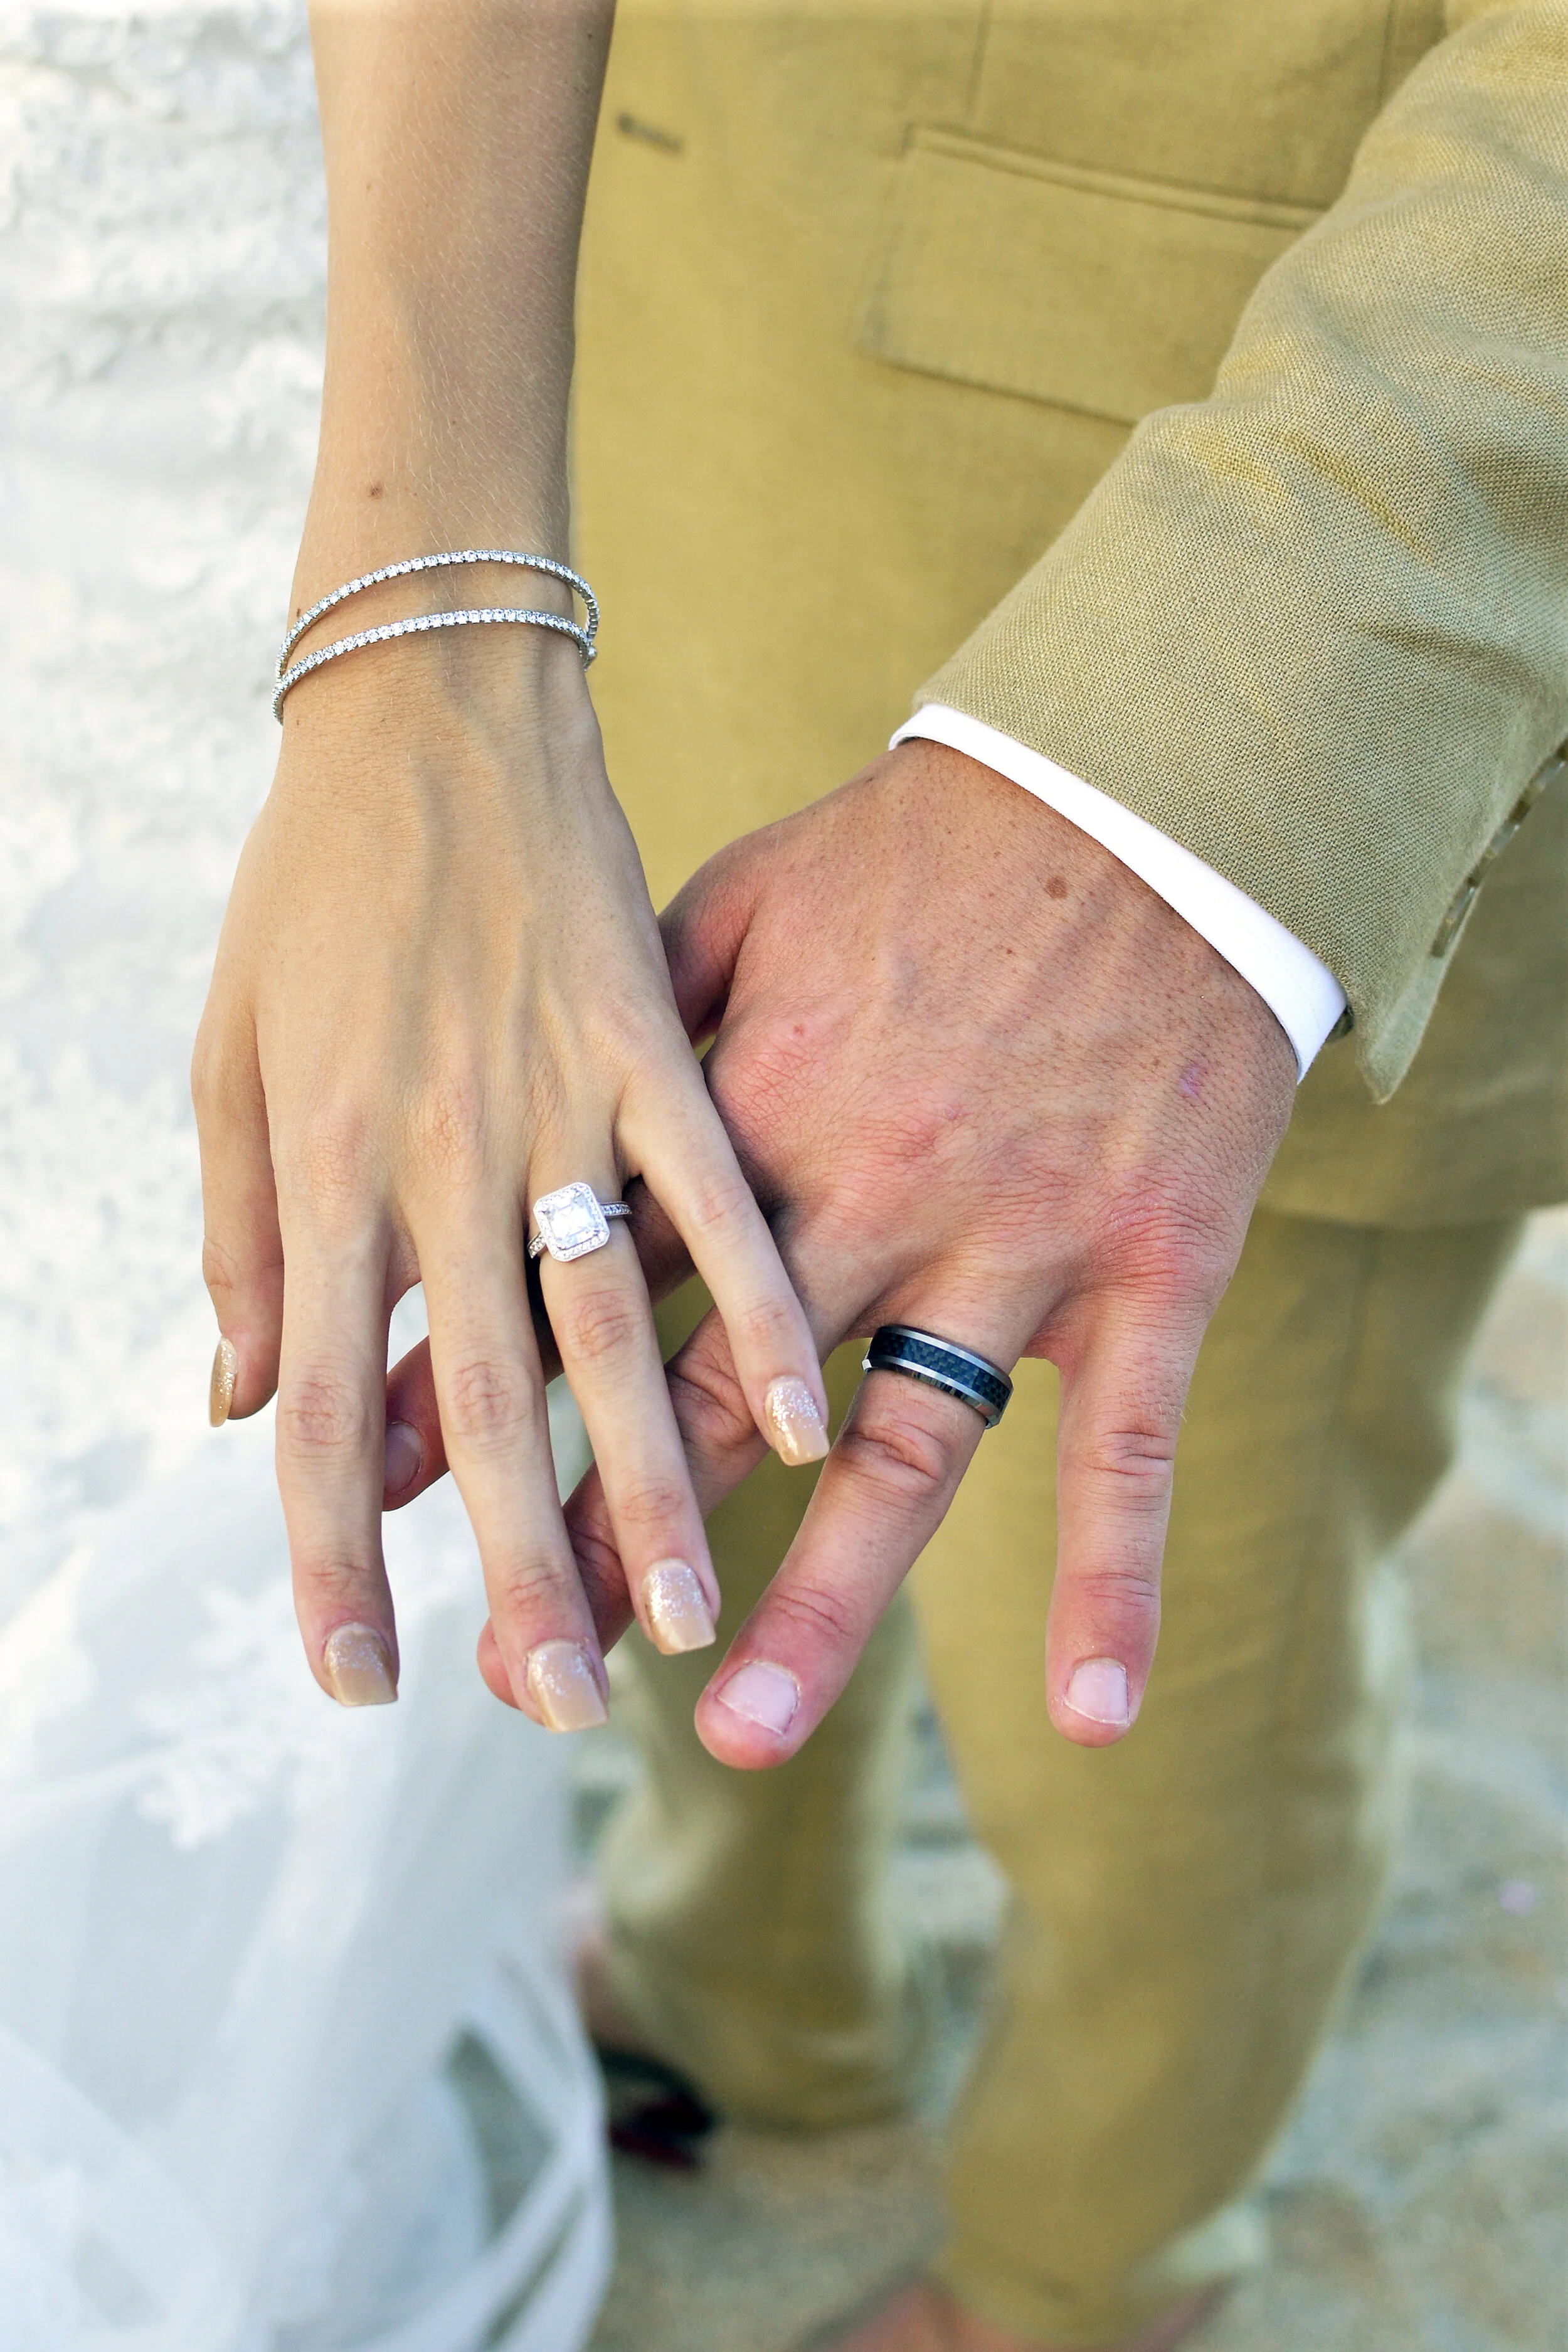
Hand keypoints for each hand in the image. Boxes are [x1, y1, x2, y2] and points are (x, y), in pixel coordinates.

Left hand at [193, 636, 825, 1724]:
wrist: (425, 705)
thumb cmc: (315, 882)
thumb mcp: (230, 1050)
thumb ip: (239, 1234)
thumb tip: (230, 1401)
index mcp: (324, 1164)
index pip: (316, 1407)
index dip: (329, 1557)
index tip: (355, 1684)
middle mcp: (442, 1154)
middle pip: (477, 1399)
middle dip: (512, 1564)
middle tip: (548, 1702)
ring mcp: (561, 1101)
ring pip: (610, 1324)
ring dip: (654, 1479)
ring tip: (684, 1616)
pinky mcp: (658, 1043)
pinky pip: (718, 1197)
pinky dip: (765, 1307)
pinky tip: (818, 1419)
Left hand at [390, 737, 1295, 1750]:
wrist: (1138, 798)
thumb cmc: (917, 853)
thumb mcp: (736, 907)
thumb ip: (617, 1030)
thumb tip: (487, 1129)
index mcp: (750, 1105)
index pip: (587, 1281)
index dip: (482, 1387)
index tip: (382, 1494)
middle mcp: (873, 1189)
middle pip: (719, 1399)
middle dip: (608, 1531)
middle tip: (515, 1665)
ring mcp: (1015, 1240)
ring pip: (903, 1452)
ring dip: (820, 1603)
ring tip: (735, 1735)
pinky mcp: (1148, 1266)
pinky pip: (1134, 1449)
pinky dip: (1116, 1580)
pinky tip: (1093, 1714)